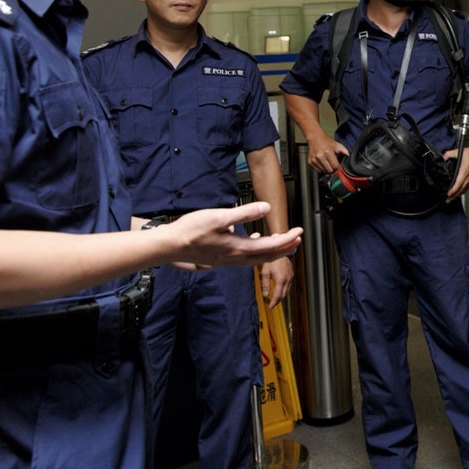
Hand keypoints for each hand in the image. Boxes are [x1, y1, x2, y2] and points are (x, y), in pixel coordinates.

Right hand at [161, 203, 302, 269]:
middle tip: (298, 239)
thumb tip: (266, 208)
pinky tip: (252, 241)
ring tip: (282, 242)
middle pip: (267, 256)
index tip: (299, 232)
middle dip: (285, 248)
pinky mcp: (219, 258)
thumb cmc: (190, 231)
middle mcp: (235, 258)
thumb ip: (244, 212)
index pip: (271, 246)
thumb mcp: (219, 216)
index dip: (288, 239)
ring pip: (256, 258)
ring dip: (272, 250)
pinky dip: (255, 250)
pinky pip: (244, 257)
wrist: (168, 246)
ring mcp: (227, 260)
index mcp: (238, 248)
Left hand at [260, 256, 294, 308]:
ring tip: (275, 299)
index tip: (270, 307)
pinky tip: (280, 290)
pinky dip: (285, 290)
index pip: (277, 295)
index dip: (274, 303)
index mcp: (280, 280)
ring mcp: (290, 277)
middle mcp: (287, 280)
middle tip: (272, 305)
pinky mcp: (291, 274)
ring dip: (281, 296)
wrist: (280, 251)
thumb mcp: (265, 272)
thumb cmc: (271, 260)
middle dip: (278, 301)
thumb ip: (265, 285)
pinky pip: (289, 285)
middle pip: (283, 295)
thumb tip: (265, 295)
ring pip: (287, 291)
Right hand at [306, 134, 348, 174]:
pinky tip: (323, 164)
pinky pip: (318, 171)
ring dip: (327, 170)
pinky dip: (321, 169)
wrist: (315, 138)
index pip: (335, 166)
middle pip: (329, 170)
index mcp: (328, 152)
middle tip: (334, 166)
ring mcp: (314, 160)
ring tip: (328, 163)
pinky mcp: (310, 162)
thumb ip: (345, 151)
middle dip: (333, 170)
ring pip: (323, 172)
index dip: (338, 168)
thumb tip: (349, 158)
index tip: (339, 167)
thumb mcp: (337, 145)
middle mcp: (320, 156)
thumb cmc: (327, 142)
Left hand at [443, 143, 468, 198]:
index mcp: (464, 171)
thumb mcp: (459, 151)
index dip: (453, 190)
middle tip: (448, 200)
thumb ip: (449, 154)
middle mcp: (468, 176)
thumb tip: (443, 157)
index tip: (448, 194)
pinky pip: (468, 187)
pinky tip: (460, 193)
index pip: (458, 183)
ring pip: (464, 189)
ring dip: (458, 195)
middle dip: (454, 196)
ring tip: (452, 198)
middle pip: (461, 189)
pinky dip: (463, 191)